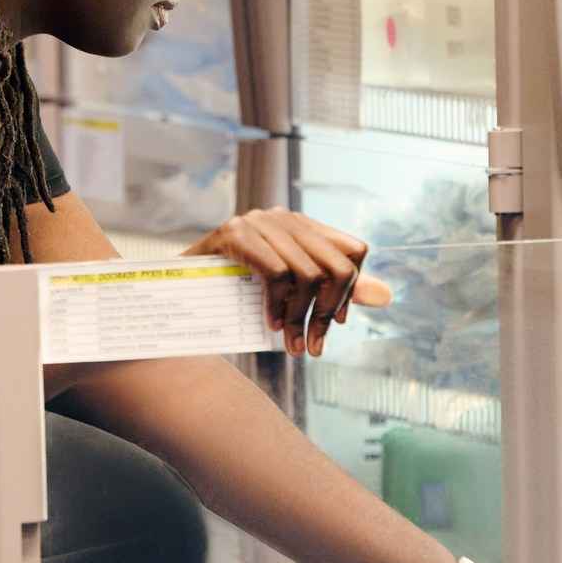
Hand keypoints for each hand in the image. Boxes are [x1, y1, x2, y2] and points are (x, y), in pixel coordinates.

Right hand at [185, 208, 392, 357]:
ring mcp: (257, 221)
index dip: (350, 292)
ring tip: (288, 342)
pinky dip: (277, 306)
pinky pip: (277, 273)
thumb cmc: (232, 293)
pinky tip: (269, 325)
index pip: (354, 252)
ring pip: (310, 274)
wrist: (173, 293)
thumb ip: (335, 290)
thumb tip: (388, 295)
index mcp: (301, 226)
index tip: (332, 324)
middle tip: (311, 345)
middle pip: (338, 266)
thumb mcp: (287, 292)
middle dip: (328, 313)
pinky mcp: (233, 234)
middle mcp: (283, 217)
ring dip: (300, 318)